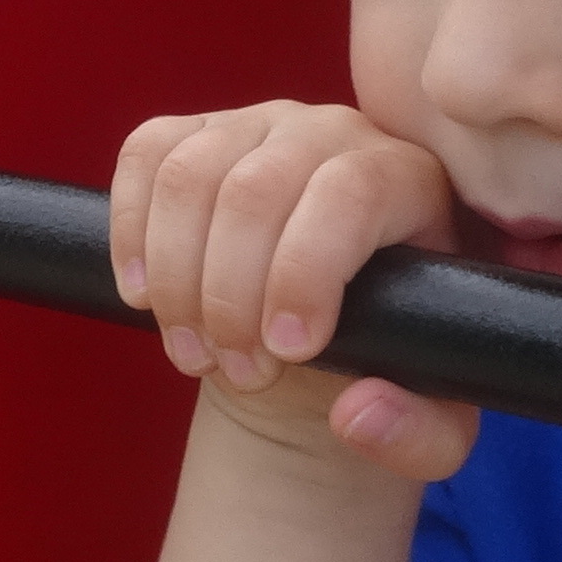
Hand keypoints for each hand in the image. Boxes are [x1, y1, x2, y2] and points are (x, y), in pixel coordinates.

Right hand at [111, 101, 476, 478]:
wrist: (319, 343)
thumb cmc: (383, 365)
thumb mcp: (429, 422)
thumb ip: (418, 435)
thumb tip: (358, 414)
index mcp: (410, 179)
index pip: (351, 192)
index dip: (306, 270)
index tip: (289, 351)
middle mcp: (336, 133)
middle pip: (257, 189)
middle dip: (230, 296)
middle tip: (238, 372)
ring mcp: (260, 126)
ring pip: (191, 175)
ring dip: (178, 278)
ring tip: (194, 352)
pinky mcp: (197, 132)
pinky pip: (145, 156)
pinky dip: (132, 231)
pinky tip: (146, 295)